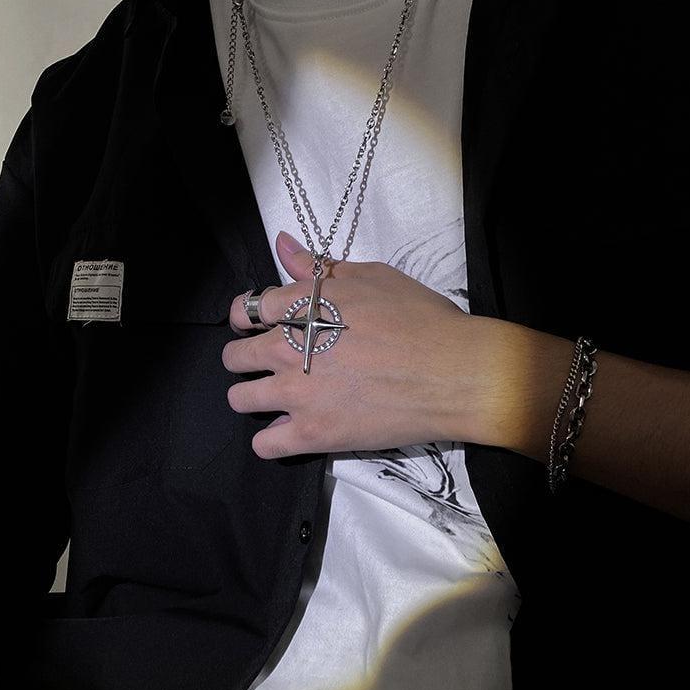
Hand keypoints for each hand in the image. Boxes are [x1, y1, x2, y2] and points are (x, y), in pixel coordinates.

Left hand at [222, 231, 501, 459]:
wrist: (454, 373)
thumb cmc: (421, 319)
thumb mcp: (373, 277)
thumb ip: (320, 267)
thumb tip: (283, 245)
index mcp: (301, 307)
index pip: (245, 309)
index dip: (249, 318)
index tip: (260, 326)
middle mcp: (287, 349)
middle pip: (234, 356)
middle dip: (245, 357)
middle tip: (269, 364)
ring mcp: (296, 395)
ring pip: (239, 399)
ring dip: (253, 397)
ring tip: (278, 399)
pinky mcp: (312, 435)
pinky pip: (264, 445)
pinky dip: (272, 439)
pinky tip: (291, 430)